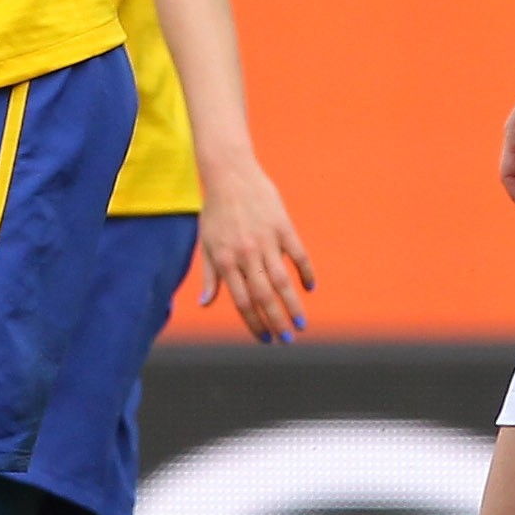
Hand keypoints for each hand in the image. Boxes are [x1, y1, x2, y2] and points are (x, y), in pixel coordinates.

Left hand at [196, 166, 316, 341]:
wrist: (230, 173)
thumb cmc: (215, 211)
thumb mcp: (207, 244)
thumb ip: (208, 276)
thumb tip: (204, 304)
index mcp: (226, 261)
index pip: (242, 301)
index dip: (254, 323)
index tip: (264, 338)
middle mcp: (246, 254)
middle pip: (264, 296)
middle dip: (276, 322)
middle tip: (287, 340)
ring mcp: (266, 240)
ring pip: (282, 281)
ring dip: (293, 306)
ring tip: (301, 325)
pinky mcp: (283, 226)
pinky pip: (298, 255)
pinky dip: (306, 272)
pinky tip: (310, 287)